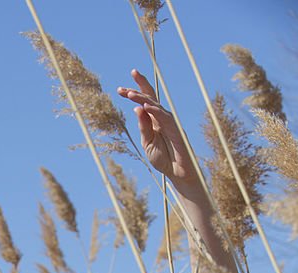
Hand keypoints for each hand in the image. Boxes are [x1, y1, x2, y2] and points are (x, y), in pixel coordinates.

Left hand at [117, 69, 202, 196]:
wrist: (177, 172)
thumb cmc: (163, 159)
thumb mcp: (148, 143)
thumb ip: (143, 128)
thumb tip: (137, 109)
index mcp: (153, 121)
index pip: (144, 102)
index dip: (133, 93)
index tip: (119, 89)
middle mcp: (161, 117)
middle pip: (151, 96)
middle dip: (139, 85)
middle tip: (129, 76)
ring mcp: (169, 121)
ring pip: (155, 105)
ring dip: (142, 99)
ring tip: (129, 95)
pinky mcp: (175, 128)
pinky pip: (164, 117)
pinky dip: (154, 111)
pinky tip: (145, 106)